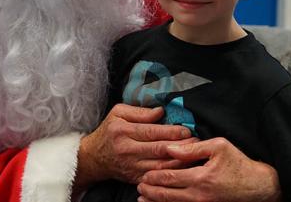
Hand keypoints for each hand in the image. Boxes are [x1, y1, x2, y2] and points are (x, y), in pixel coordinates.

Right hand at [74, 104, 195, 193]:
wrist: (94, 157)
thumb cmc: (109, 131)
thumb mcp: (118, 113)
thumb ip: (139, 112)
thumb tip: (160, 112)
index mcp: (122, 131)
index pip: (151, 132)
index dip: (171, 131)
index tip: (186, 130)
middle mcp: (127, 150)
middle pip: (159, 149)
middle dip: (181, 146)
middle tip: (197, 141)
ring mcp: (131, 166)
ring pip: (161, 166)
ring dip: (180, 161)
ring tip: (193, 154)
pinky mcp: (136, 178)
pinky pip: (157, 177)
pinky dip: (171, 173)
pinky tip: (183, 167)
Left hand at [137, 137, 281, 201]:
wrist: (260, 187)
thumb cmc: (239, 164)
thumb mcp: (218, 147)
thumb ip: (192, 148)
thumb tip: (169, 147)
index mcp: (201, 177)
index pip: (170, 178)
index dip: (154, 177)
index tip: (143, 176)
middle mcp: (200, 195)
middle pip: (168, 195)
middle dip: (151, 191)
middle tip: (139, 187)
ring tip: (143, 199)